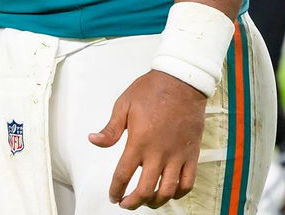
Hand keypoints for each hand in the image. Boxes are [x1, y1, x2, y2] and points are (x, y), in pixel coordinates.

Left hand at [88, 69, 207, 208]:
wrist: (181, 82)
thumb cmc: (150, 91)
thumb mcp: (123, 106)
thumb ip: (110, 129)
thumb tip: (93, 140)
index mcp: (139, 141)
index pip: (124, 175)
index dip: (116, 189)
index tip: (113, 196)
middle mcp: (159, 153)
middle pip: (146, 189)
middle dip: (134, 202)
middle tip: (126, 204)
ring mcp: (177, 155)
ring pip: (168, 191)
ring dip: (156, 202)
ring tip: (147, 202)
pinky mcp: (192, 154)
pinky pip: (188, 182)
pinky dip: (178, 193)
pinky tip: (169, 193)